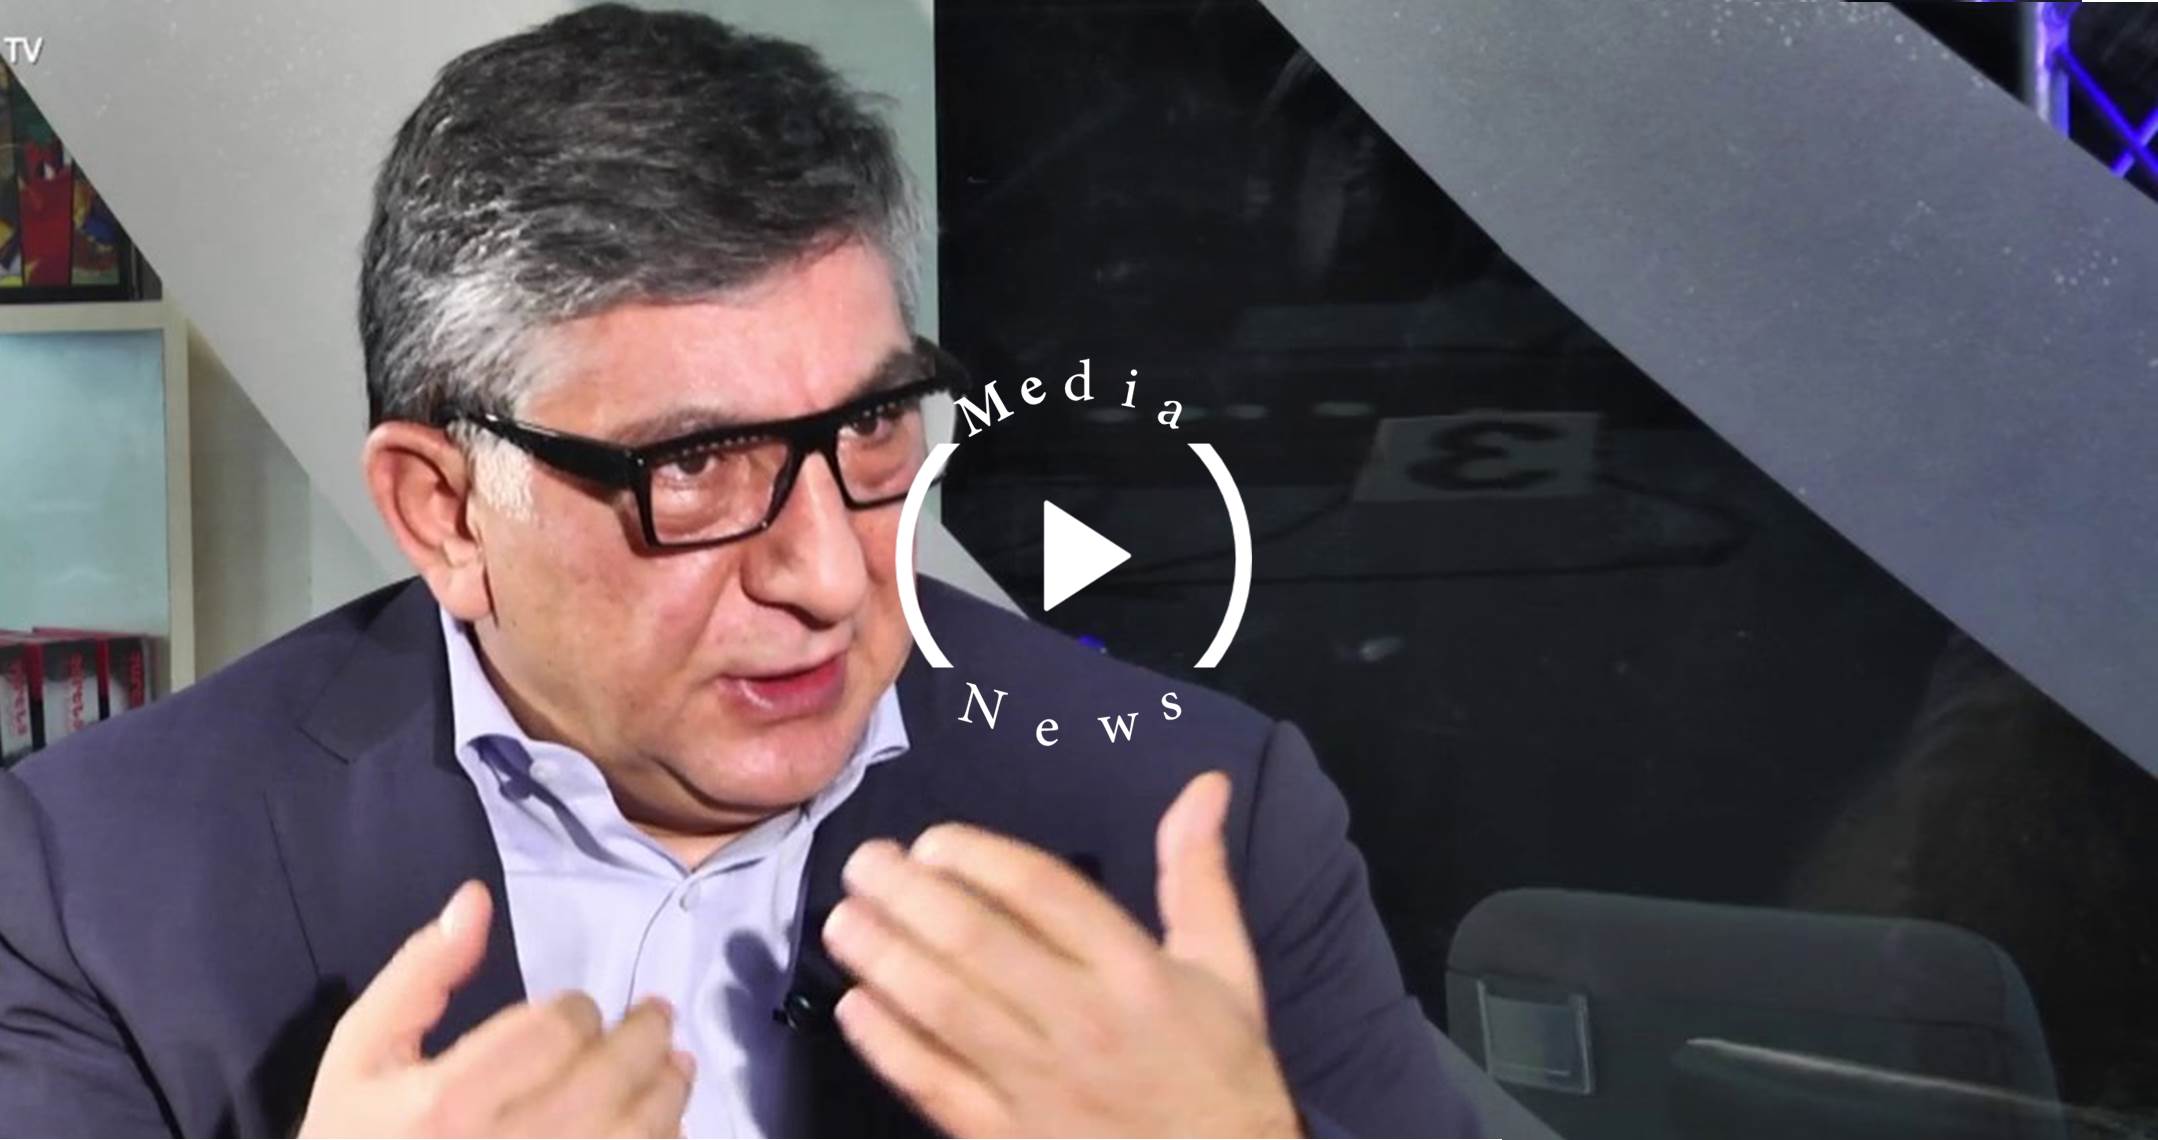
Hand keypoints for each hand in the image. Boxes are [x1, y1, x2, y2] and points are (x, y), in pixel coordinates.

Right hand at [298, 881, 695, 1137]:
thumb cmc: (357, 1133)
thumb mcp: (363, 1051)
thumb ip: (420, 973)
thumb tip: (476, 900)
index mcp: (448, 1103)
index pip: (553, 1033)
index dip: (579, 1011)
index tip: (579, 1011)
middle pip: (608, 1082)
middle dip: (645, 1038)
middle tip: (658, 1016)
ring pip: (637, 1135)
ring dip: (669, 1091)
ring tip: (676, 1065)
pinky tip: (661, 1122)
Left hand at [821, 771, 1300, 1136]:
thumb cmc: (1220, 1071)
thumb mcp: (1226, 968)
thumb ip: (1198, 874)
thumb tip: (1205, 783)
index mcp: (1135, 971)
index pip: (1043, 892)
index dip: (978, 857)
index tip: (934, 841)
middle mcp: (1082, 1020)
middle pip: (977, 942)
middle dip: (908, 895)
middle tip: (865, 863)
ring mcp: (1038, 1084)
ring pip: (944, 1008)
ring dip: (884, 958)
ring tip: (844, 921)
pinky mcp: (1004, 1136)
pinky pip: (933, 1083)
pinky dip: (887, 1044)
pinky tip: (855, 1007)